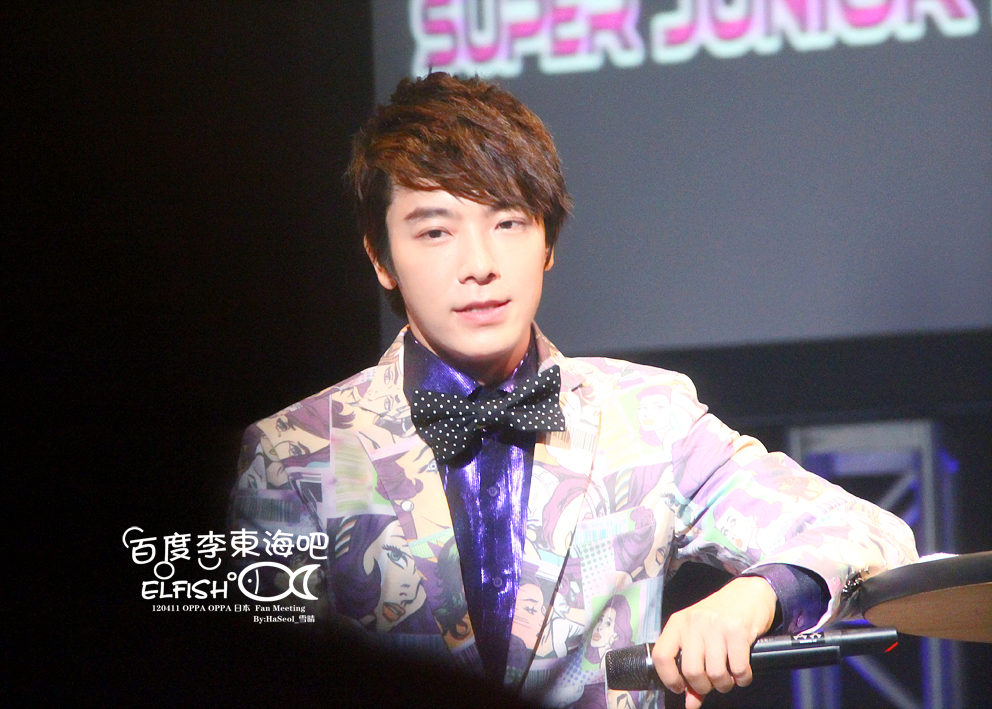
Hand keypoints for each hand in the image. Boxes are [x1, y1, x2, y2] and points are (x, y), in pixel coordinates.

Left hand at [651, 576, 777, 708]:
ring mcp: (715, 625)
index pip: (661, 656)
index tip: (681, 687)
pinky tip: (742, 673)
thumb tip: (691, 704)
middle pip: (691, 670)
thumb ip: (692, 668)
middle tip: (712, 683)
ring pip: (715, 673)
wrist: (748, 593)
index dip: (669, 679)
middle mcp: (693, 622)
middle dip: (703, 686)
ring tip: (728, 677)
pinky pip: (738, 669)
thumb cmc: (720, 617)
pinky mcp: (738, 630)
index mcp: (677, 623)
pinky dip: (742, 679)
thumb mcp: (700, 636)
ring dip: (724, 684)